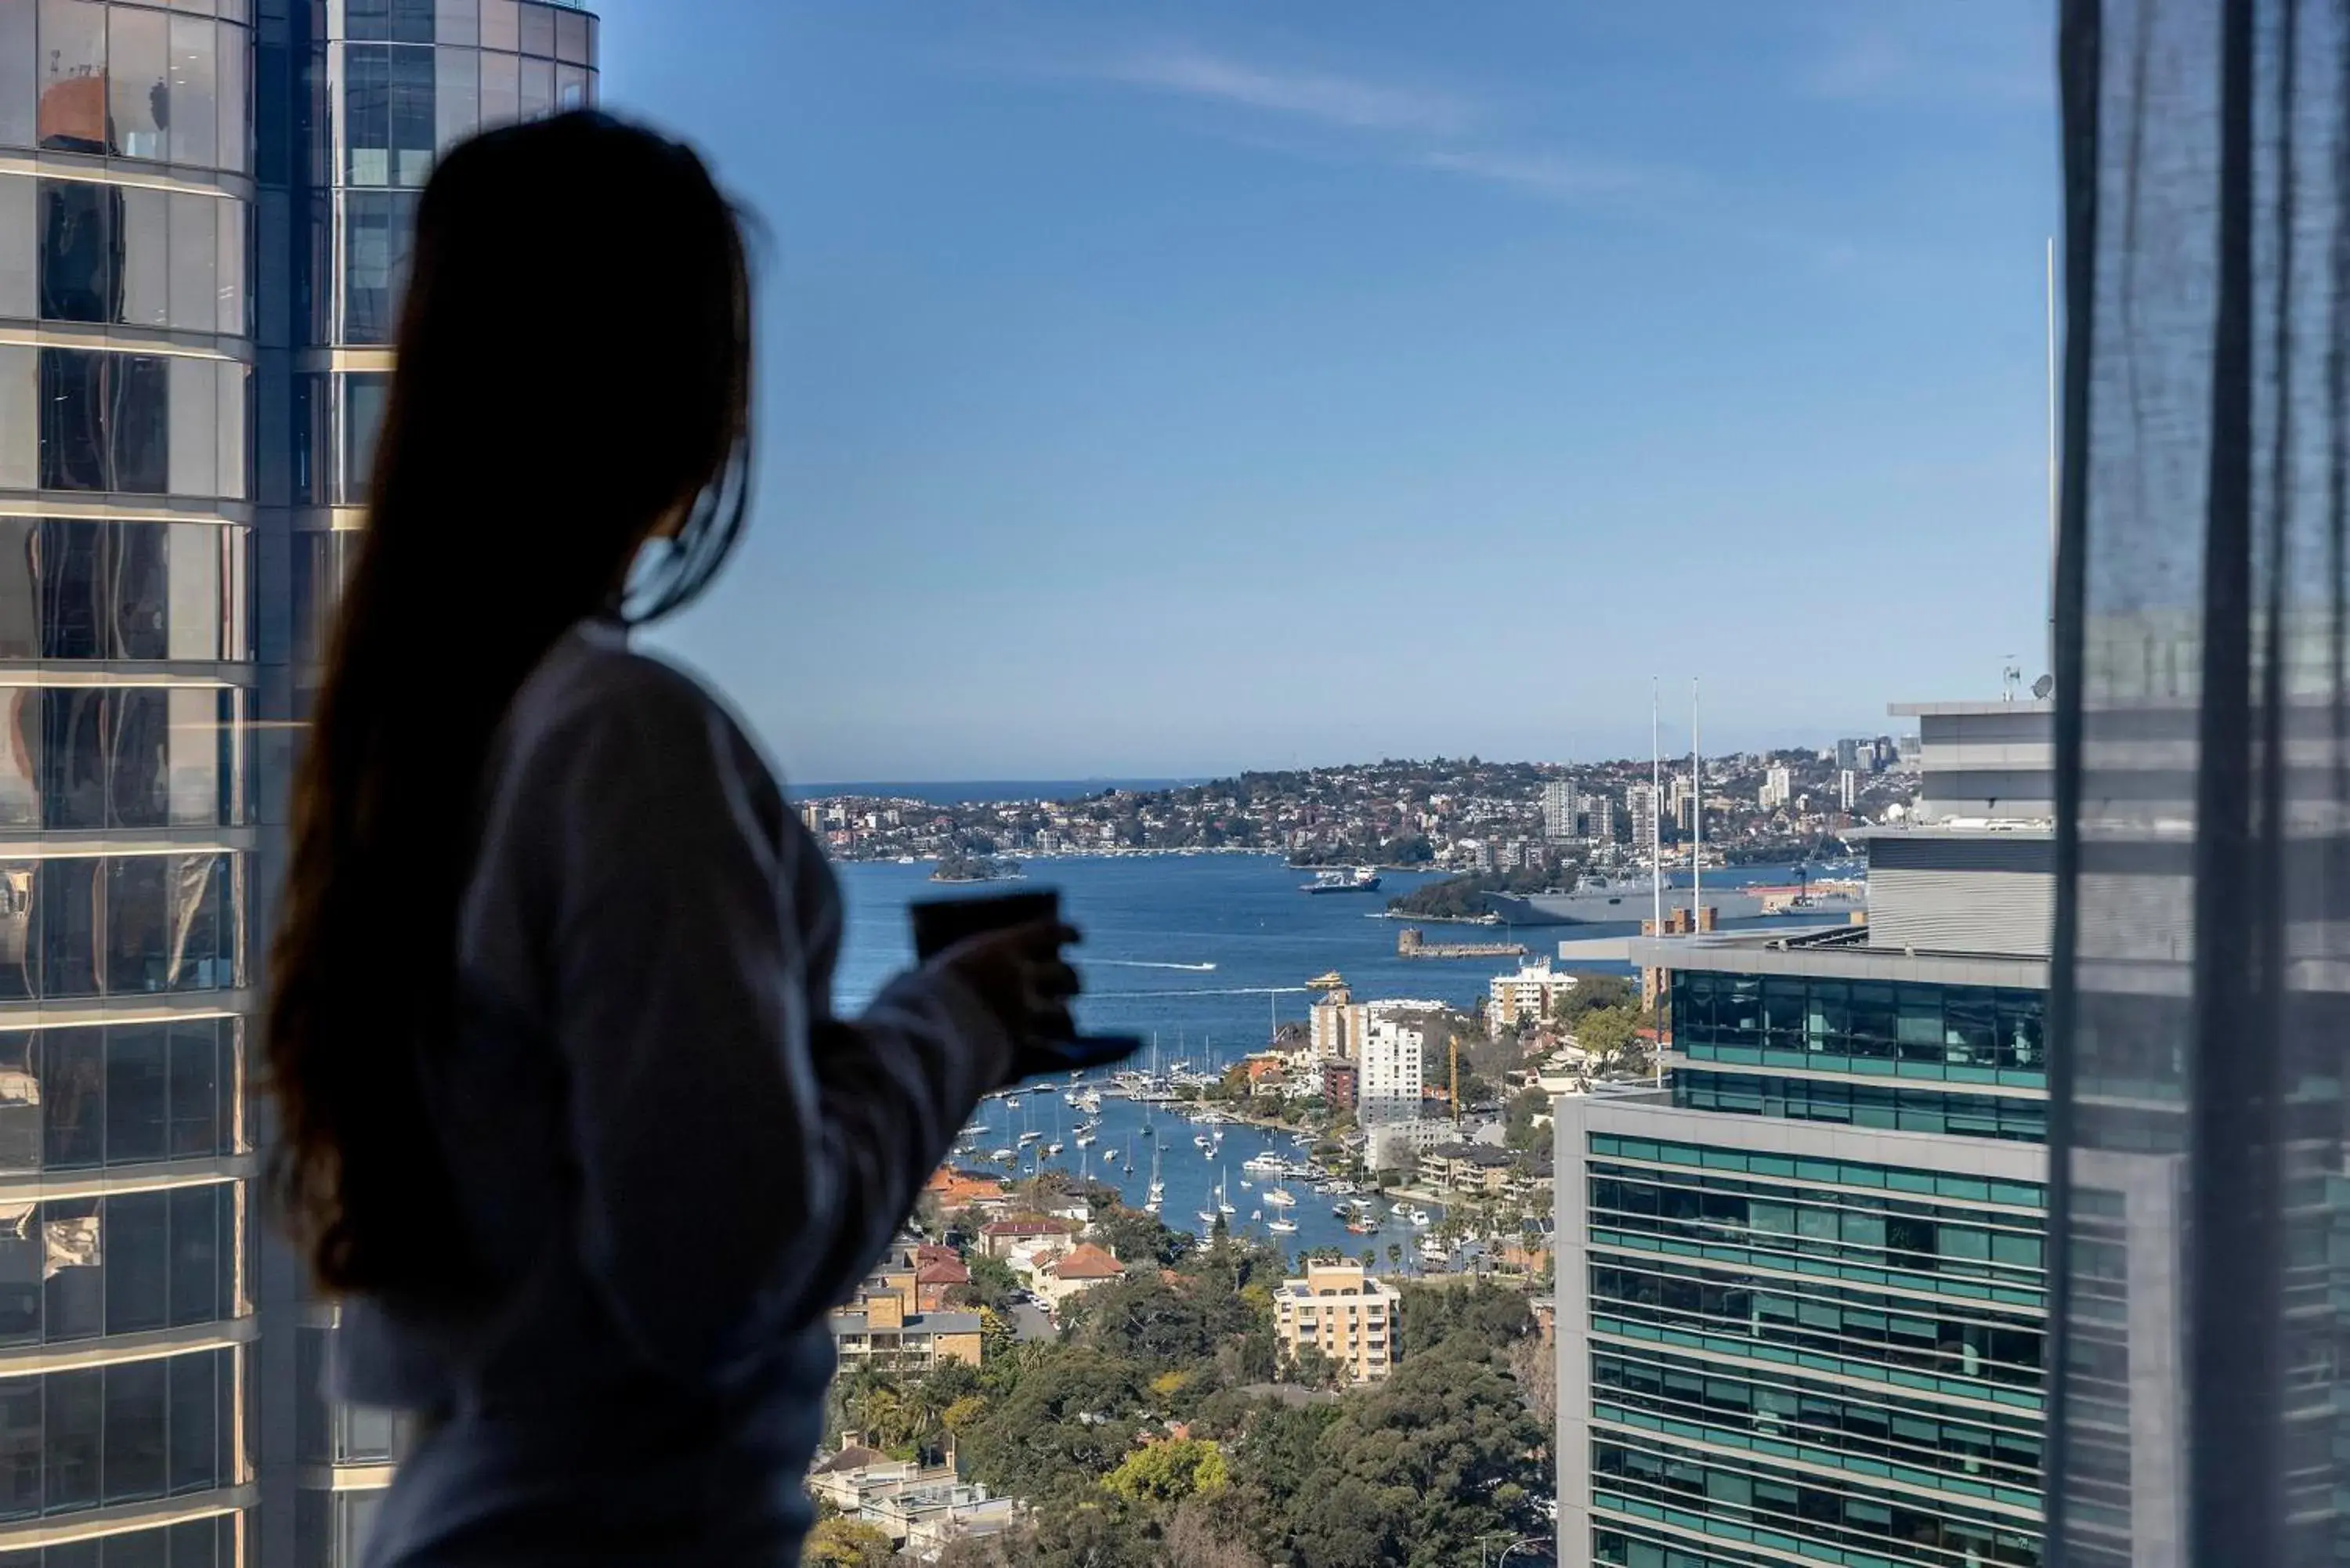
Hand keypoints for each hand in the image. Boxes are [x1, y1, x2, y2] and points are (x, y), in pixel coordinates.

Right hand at [932, 919, 1082, 1059]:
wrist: (921, 1035)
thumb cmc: (920, 995)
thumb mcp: (943, 969)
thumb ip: (970, 968)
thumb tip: (988, 975)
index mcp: (1003, 947)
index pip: (1050, 932)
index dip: (1067, 933)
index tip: (1077, 936)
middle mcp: (1021, 977)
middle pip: (1063, 974)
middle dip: (1072, 979)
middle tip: (1073, 982)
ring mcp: (1024, 1013)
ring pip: (1063, 1013)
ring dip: (1066, 1015)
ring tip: (1067, 1018)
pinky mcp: (1022, 1047)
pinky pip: (1053, 1049)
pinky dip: (1060, 1051)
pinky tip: (1067, 1053)